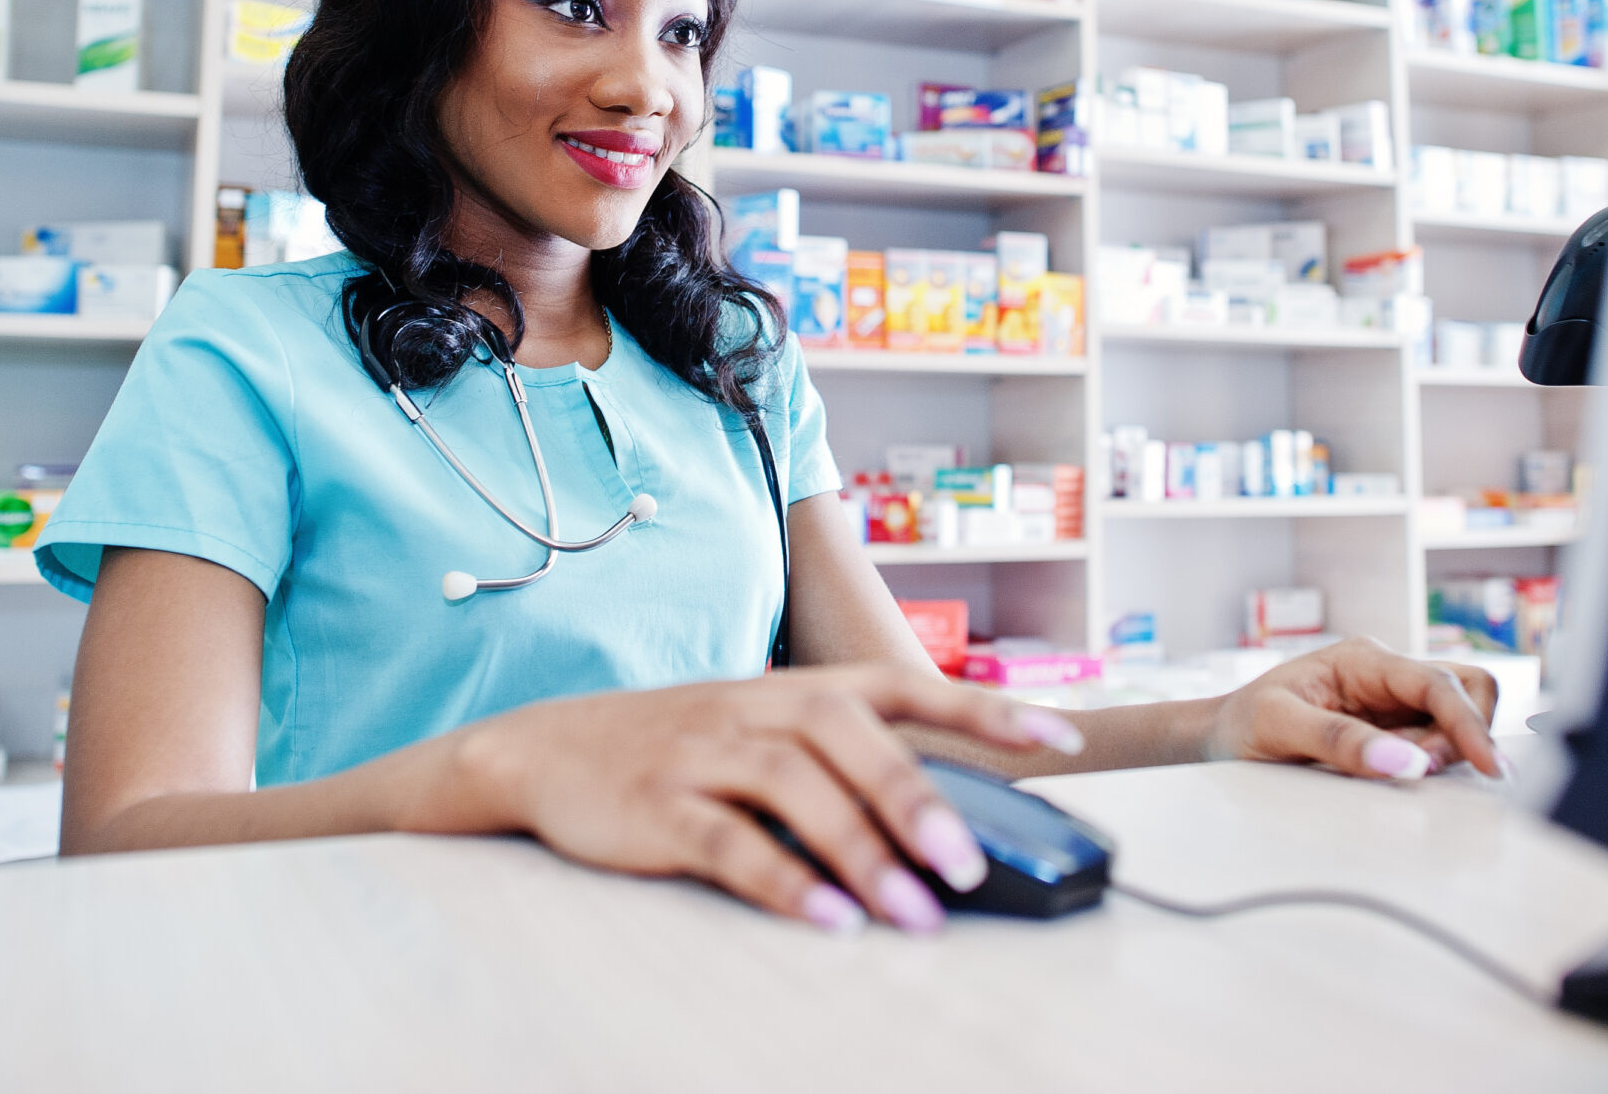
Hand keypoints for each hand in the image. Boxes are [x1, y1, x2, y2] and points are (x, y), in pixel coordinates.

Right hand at [430, 666, 1084, 932]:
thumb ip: (846, 765)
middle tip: (971, 865)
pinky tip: (828, 922)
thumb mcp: (764, 732)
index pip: (903, 686)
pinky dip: (782, 882)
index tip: (1061, 739)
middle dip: (917, 798)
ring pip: (796, 789)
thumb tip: (951, 824)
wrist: (547, 747)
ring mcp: (706, 753)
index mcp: (798, 690)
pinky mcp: (658, 806)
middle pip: (850, 736)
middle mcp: (758, 709)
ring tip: (915, 912)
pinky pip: (727, 843)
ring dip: (862, 851)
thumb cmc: (683, 747)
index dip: (983, 708)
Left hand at [1205, 638, 1501, 781]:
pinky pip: (1441, 742)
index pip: (1437, 683)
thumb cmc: (1244, 723)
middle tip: (1420, 769)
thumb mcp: (1277, 726)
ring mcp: (1396, 701)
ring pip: (1460, 717)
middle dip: (1462, 735)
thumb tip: (1404, 762)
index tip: (1492, 767)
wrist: (1223, 737)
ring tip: (1395, 769)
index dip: (1469, 725)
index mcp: (1363, 659)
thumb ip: (1338, 740)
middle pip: (1467, 690)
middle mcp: (1388, 674)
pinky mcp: (1397, 729)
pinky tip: (1398, 772)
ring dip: (1447, 751)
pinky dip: (1436, 762)